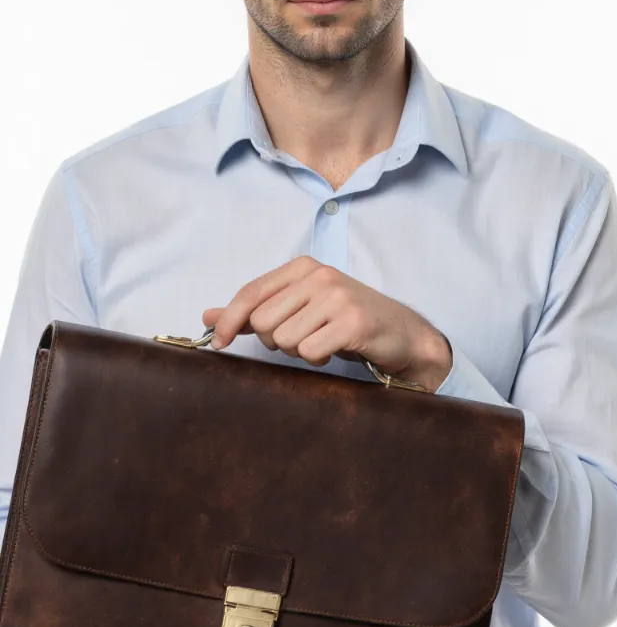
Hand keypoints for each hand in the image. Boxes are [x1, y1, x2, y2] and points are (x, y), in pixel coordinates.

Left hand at [202, 255, 452, 392]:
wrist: (401, 332)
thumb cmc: (344, 319)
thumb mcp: (298, 307)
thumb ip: (252, 310)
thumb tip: (206, 316)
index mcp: (301, 267)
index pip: (250, 293)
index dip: (228, 320)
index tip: (217, 343)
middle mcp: (318, 276)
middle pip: (263, 322)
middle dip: (276, 340)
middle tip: (302, 337)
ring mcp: (337, 297)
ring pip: (284, 340)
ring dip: (299, 351)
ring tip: (322, 342)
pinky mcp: (353, 321)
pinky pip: (310, 351)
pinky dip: (318, 358)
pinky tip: (334, 350)